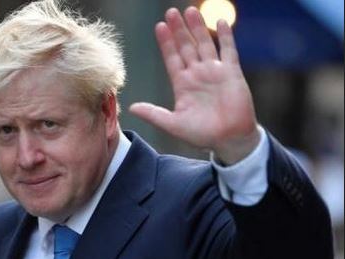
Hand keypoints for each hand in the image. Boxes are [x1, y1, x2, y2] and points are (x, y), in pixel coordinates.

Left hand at [129, 7, 259, 164]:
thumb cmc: (202, 134)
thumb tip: (131, 108)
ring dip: (197, 28)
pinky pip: (229, 51)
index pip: (172, 58)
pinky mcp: (232, 73)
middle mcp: (197, 74)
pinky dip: (225, 37)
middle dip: (179, 30)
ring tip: (190, 11)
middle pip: (186, 46)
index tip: (159, 26)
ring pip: (204, 44)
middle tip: (171, 12)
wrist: (229, 140)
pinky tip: (220, 22)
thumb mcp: (174, 124)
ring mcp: (215, 72)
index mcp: (183, 84)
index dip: (166, 43)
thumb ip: (154, 114)